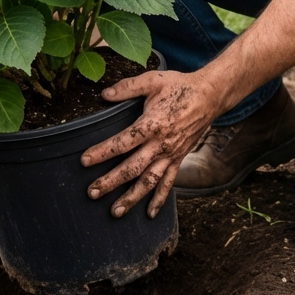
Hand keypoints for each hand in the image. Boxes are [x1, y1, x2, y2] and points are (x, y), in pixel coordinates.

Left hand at [80, 68, 223, 218]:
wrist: (209, 96)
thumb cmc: (179, 86)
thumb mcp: (153, 80)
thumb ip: (128, 87)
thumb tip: (104, 94)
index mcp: (152, 124)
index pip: (123, 142)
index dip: (103, 152)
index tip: (85, 161)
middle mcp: (161, 144)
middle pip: (132, 168)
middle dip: (111, 182)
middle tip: (92, 192)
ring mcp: (171, 155)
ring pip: (149, 181)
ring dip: (132, 198)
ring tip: (115, 212)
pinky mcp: (178, 159)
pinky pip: (169, 183)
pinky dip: (159, 200)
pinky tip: (149, 214)